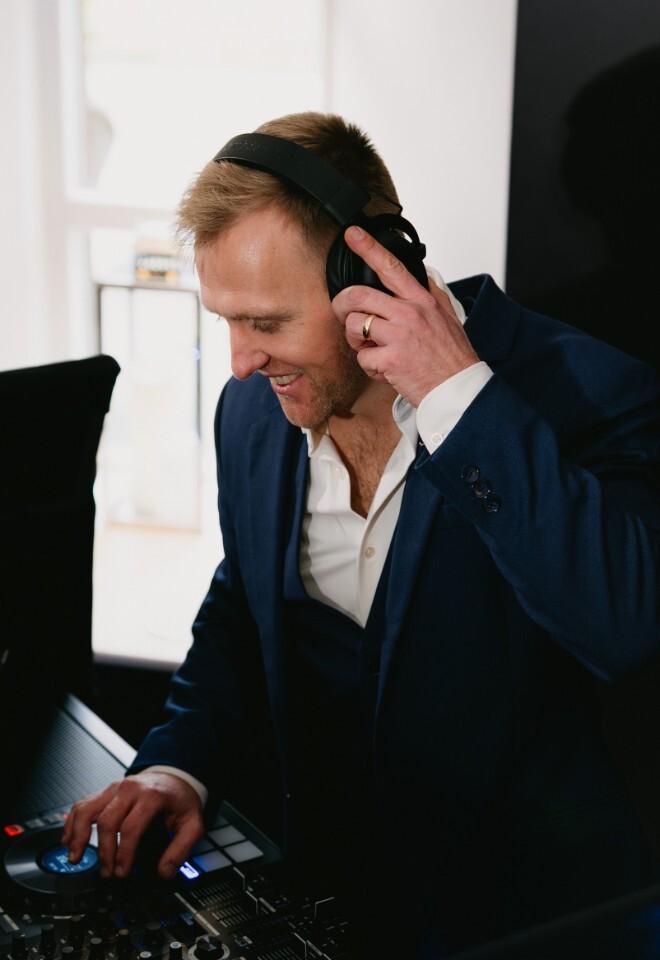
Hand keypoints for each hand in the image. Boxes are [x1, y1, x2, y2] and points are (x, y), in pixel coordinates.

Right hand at [61, 770, 203, 879]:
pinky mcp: (105, 792)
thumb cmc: (179, 801)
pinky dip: (71, 822)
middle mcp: (130, 790)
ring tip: (75, 858)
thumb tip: (165, 872)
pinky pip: (82, 804)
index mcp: (152, 796)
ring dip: (78, 835)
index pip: (131, 827)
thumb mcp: (192, 823)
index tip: (121, 872)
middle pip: (107, 821)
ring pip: (88, 809)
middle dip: (104, 851)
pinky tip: (67, 839)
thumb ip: (181, 849)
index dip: (123, 853)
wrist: (174, 778)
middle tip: (106, 872)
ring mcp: (115, 789)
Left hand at [333, 225, 479, 406]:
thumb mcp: (448, 317)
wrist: (459, 389)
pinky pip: (363, 358)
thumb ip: (432, 295)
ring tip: (372, 349)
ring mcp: (400, 335)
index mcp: (422, 300)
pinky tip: (386, 370)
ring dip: (356, 340)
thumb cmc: (452, 357)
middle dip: (342, 305)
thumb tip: (423, 276)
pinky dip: (370, 368)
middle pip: (358, 295)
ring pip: (355, 325)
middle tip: (344, 315)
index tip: (352, 234)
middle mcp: (410, 313)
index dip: (368, 247)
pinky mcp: (392, 359)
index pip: (391, 266)